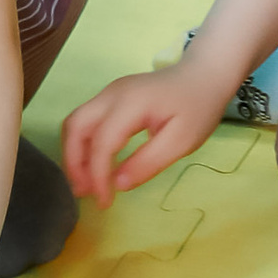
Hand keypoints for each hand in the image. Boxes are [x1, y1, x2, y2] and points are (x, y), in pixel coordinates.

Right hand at [62, 59, 228, 203]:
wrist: (203, 76)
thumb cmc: (197, 107)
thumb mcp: (183, 140)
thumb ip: (149, 161)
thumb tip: (118, 184)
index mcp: (131, 103)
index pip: (102, 142)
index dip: (98, 175)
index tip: (104, 202)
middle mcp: (112, 94)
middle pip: (75, 126)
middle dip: (73, 162)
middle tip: (84, 193)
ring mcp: (109, 93)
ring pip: (76, 122)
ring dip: (75, 154)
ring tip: (85, 184)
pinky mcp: (110, 97)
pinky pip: (86, 120)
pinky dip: (84, 145)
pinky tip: (94, 166)